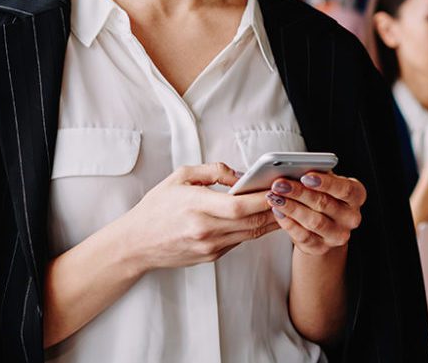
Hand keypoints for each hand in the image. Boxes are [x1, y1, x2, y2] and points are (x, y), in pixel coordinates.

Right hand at [123, 163, 278, 270]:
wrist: (136, 243)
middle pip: (252, 221)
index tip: (279, 187)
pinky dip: (254, 229)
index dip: (264, 198)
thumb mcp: (180, 177)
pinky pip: (240, 241)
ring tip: (285, 205)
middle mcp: (205, 230)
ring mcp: (210, 246)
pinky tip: (263, 218)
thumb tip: (240, 174)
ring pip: (251, 233)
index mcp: (196, 206)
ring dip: (271, 220)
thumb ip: (213, 171)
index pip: (240, 205)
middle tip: (291, 195)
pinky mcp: (212, 256)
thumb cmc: (156, 208)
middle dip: (275, 208)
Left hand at [265, 171, 366, 255]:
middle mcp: (351, 217)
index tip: (305, 176)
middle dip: (299, 193)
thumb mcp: (325, 183)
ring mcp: (338, 235)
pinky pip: (303, 236)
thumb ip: (316, 175)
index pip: (345, 189)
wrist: (324, 227)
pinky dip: (288, 223)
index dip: (325, 183)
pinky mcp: (321, 248)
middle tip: (279, 184)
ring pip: (313, 221)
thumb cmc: (324, 195)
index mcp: (356, 195)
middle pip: (324, 204)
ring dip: (291, 208)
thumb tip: (296, 169)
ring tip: (274, 197)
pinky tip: (277, 212)